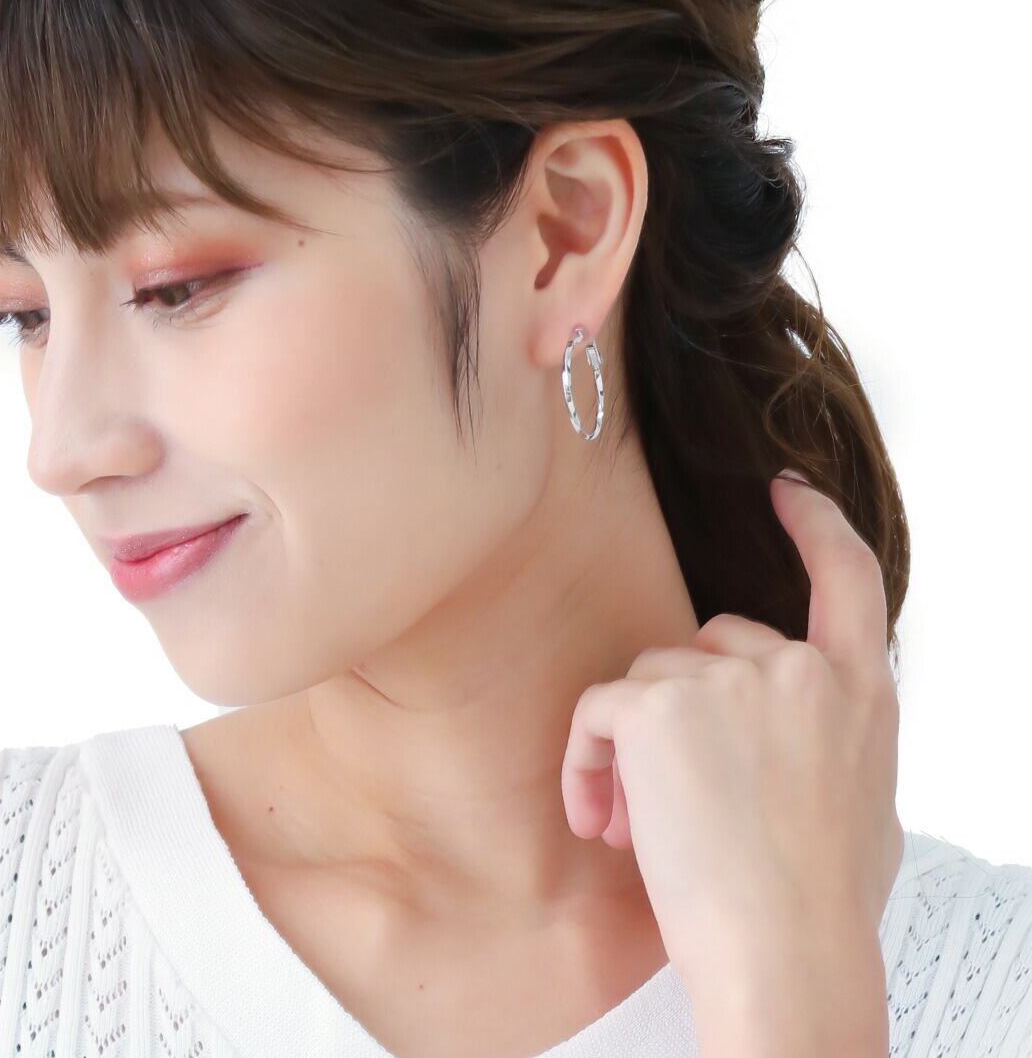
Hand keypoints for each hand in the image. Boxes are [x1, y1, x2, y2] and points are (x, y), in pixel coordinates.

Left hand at [560, 469, 903, 1044]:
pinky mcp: (658, 704)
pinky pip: (599, 710)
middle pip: (708, 642)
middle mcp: (797, 668)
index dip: (817, 526)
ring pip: (648, 678)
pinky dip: (587, 761)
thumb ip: (829, 738)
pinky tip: (600, 822)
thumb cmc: (819, 904)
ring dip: (631, 746)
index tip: (788, 490)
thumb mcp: (862, 804)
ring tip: (634, 825)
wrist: (784, 960)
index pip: (849, 578)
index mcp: (856, 691)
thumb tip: (796, 724)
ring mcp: (727, 679)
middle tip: (672, 793)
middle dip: (683, 708)